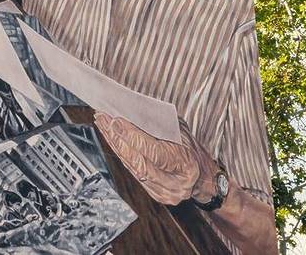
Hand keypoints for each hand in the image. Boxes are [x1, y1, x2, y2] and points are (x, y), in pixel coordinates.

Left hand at [94, 112, 217, 205]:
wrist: (203, 176)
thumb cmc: (191, 148)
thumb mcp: (181, 132)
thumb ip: (160, 125)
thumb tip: (132, 112)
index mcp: (186, 165)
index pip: (154, 151)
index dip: (133, 136)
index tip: (116, 121)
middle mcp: (176, 183)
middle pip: (138, 162)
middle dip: (118, 139)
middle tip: (104, 119)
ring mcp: (165, 192)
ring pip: (132, 167)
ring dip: (115, 144)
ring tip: (103, 125)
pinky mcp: (155, 194)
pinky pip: (132, 172)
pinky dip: (121, 153)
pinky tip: (111, 138)